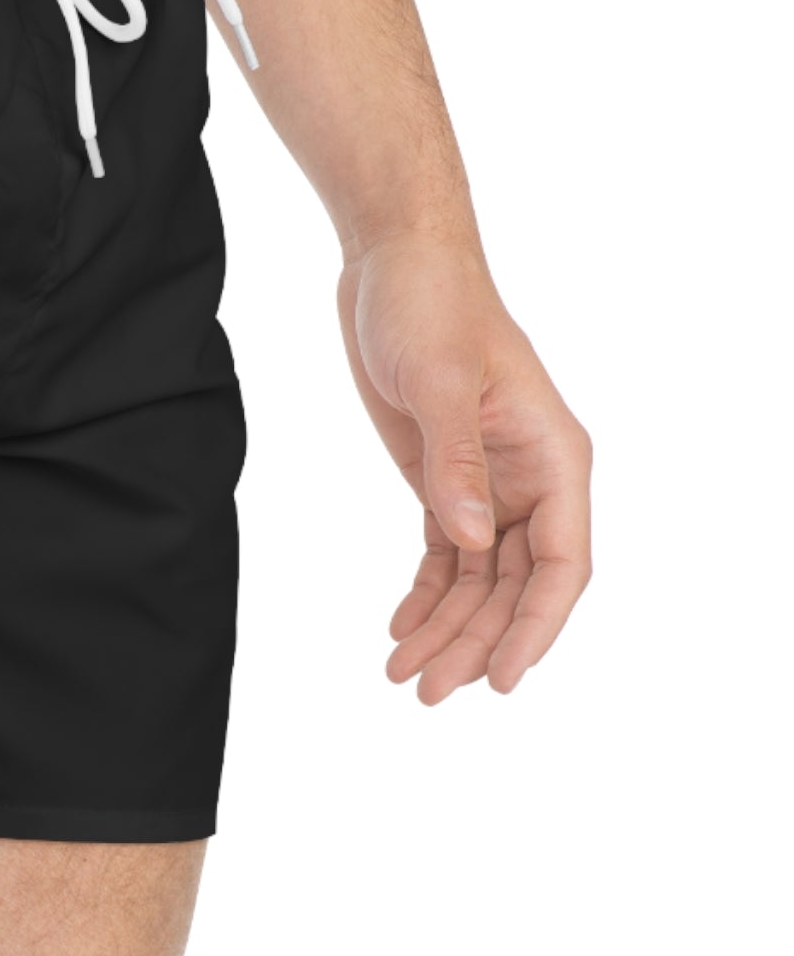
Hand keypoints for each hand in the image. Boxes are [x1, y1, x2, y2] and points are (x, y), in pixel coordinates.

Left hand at [337, 233, 592, 702]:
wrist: (395, 263)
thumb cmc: (431, 306)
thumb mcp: (441, 380)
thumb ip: (457, 461)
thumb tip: (471, 539)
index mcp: (556, 459)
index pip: (561, 565)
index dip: (534, 627)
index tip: (500, 679)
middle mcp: (532, 479)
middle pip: (515, 585)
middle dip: (474, 642)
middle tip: (424, 692)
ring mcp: (489, 481)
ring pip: (478, 578)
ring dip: (446, 628)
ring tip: (401, 675)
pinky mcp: (445, 476)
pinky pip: (447, 553)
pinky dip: (426, 593)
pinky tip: (400, 626)